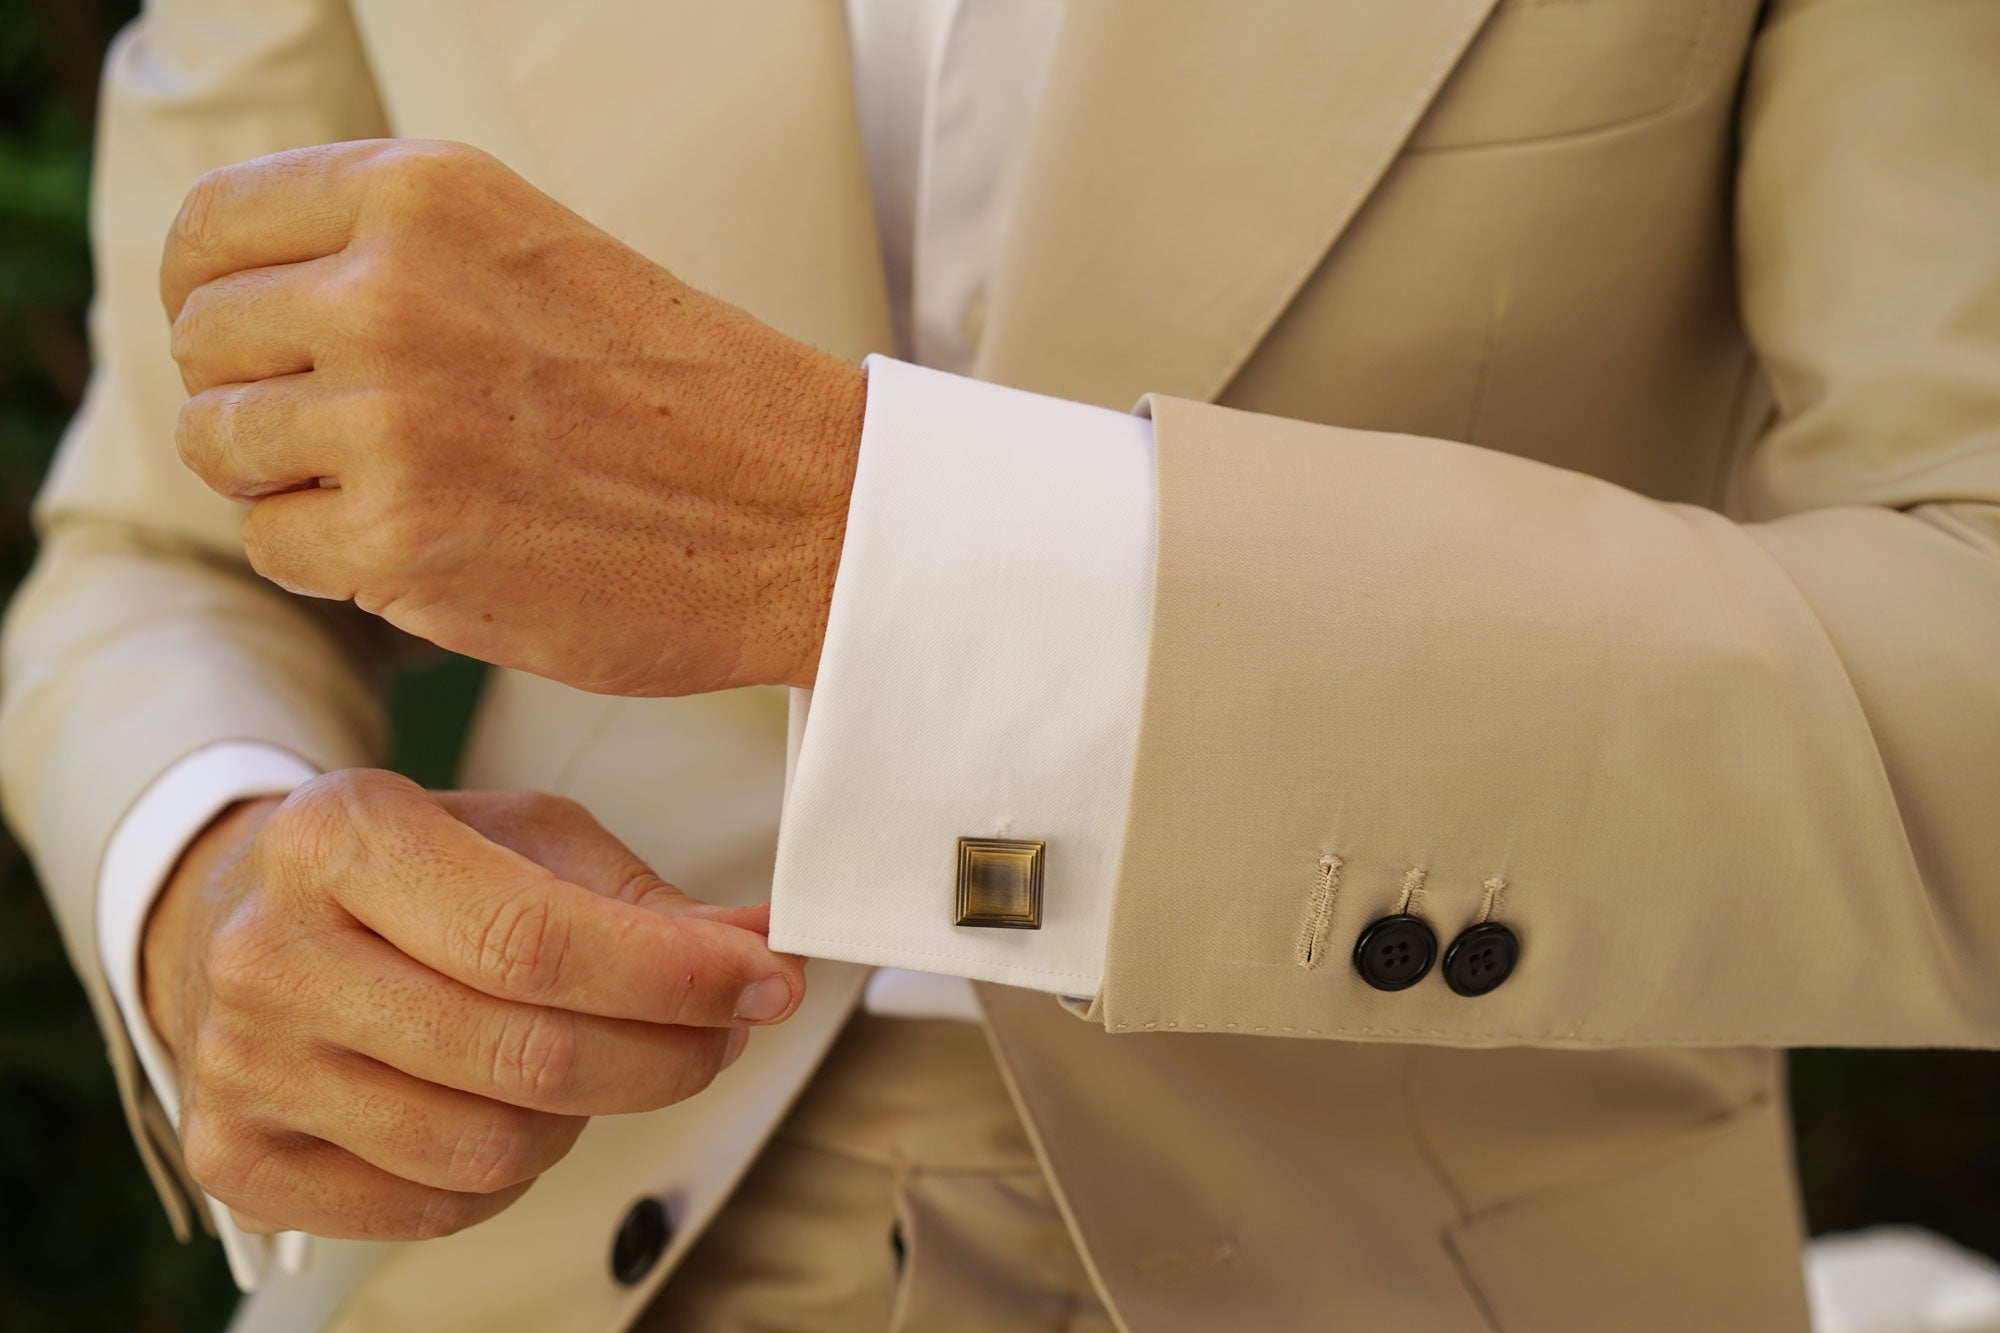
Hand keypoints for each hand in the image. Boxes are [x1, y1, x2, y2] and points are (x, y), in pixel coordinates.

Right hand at [140, 770, 804, 1240]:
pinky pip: (434, 1207)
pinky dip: (509, 1175)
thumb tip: (764, 949)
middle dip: (664, 1055)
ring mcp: (243, 1066)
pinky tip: (515, 1108)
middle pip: (523, 1055)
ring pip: (489, 1146)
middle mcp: (272, 953)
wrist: (243, 918)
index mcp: (340, 836)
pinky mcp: (239, 1159)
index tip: (765, 982)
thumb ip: (644, 899)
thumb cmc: (406, 872)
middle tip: (723, 1032)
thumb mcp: (520, 836)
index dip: (672, 977)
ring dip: (588, 1115)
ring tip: (604, 1061)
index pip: (533, 939)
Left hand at [161, 139, 866, 695]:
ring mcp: (390, 420)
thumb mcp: (532, 251)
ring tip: (398, 490)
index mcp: (423, 195)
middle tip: (355, 437)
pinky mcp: (401, 541)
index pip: (211, 231)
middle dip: (259, 397)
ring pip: (222, 449)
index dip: (215, 297)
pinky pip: (273, 545)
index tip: (256, 344)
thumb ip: (389, 254)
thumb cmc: (681, 393)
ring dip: (291, 481)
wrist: (802, 510)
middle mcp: (390, 290)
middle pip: (203, 346)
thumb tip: (240, 307)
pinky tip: (426, 545)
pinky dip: (333, 558)